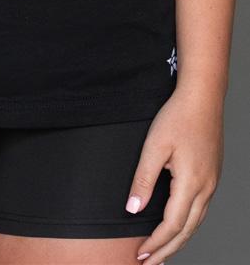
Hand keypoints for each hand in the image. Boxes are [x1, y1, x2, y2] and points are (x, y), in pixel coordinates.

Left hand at [127, 83, 223, 264]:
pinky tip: (178, 226)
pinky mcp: (212, 175)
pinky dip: (188, 225)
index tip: (140, 254)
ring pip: (196, 222)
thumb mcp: (154, 146)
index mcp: (192, 182)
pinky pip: (201, 209)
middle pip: (187, 231)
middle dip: (167, 250)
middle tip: (148, 264)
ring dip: (178, 240)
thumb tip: (132, 209)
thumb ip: (143, 180)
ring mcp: (212, 182)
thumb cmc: (178, 116)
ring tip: (161, 252)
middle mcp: (206, 187)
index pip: (172, 225)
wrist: (203, 97)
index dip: (156, 243)